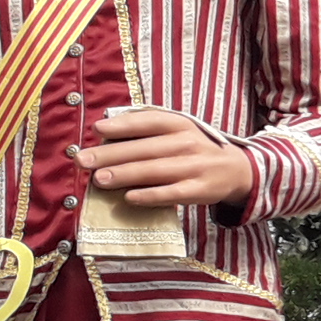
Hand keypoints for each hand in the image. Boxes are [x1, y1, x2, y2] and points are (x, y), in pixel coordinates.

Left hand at [82, 106, 254, 207]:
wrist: (237, 170)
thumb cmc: (195, 149)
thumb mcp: (179, 131)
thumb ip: (149, 130)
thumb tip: (106, 135)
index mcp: (181, 124)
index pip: (149, 122)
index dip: (123, 125)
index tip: (98, 129)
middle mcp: (188, 143)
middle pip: (145, 149)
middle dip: (111, 154)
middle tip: (83, 160)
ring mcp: (195, 167)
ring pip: (155, 171)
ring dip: (125, 174)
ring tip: (99, 180)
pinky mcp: (200, 190)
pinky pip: (172, 194)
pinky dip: (150, 196)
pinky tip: (129, 198)